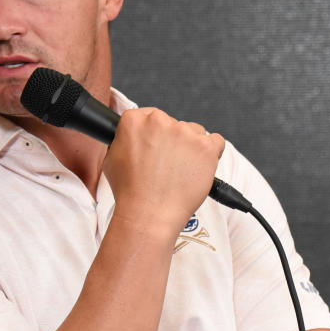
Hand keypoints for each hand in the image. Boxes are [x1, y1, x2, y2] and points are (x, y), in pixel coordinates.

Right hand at [104, 108, 224, 236]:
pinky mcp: (206, 146)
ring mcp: (185, 132)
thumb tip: (134, 136)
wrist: (148, 214)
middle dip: (171, 141)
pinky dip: (211, 154)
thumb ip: (125, 139)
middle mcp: (159, 121)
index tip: (154, 147)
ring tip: (180, 171)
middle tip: (166, 165)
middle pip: (172, 123)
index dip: (152, 134)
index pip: (148, 116)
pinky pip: (217, 142)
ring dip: (190, 147)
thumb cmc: (130, 192)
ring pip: (194, 132)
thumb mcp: (112, 158)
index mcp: (134, 120)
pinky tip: (199, 168)